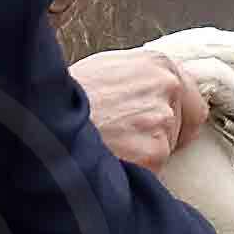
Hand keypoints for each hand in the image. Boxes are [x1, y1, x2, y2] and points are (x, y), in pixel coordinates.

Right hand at [74, 46, 204, 170]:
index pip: (191, 96)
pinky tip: (111, 156)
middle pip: (182, 125)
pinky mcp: (155, 151)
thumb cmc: (65, 95)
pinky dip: (136, 170)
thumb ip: (140, 77)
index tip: (161, 122)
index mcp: (158, 63)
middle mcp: (167, 87)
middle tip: (126, 135)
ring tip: (111, 142)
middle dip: (161, 134)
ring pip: (167, 148)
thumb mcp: (104, 69)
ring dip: (145, 152)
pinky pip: (153, 168)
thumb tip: (158, 90)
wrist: (42, 119)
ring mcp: (163, 120)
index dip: (176, 114)